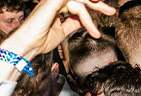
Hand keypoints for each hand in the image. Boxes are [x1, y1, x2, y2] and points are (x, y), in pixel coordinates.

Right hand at [0, 0, 115, 61]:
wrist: (28, 46)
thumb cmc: (41, 41)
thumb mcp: (62, 31)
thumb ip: (73, 24)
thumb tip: (84, 21)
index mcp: (57, 5)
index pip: (79, 2)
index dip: (94, 7)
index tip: (108, 14)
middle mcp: (55, 0)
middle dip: (98, 4)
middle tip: (111, 11)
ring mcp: (53, 0)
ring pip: (80, 1)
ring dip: (93, 11)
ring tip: (99, 27)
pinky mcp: (52, 2)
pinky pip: (75, 3)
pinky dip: (84, 13)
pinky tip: (90, 23)